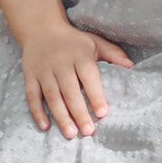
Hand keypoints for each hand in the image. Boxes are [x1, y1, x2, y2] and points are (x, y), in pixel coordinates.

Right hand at [19, 17, 134, 137]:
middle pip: (69, 90)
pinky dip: (37, 111)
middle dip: (79, 112)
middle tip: (88, 131)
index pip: (88, 76)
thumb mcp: (95, 43)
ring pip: (51, 95)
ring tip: (71, 133)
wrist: (41, 29)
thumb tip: (132, 67)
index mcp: (79, 55)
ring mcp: (43, 70)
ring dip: (60, 116)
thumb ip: (114, 54)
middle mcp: (60, 62)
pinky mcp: (29, 75)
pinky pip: (32, 95)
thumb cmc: (74, 41)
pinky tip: (45, 126)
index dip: (95, 95)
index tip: (102, 113)